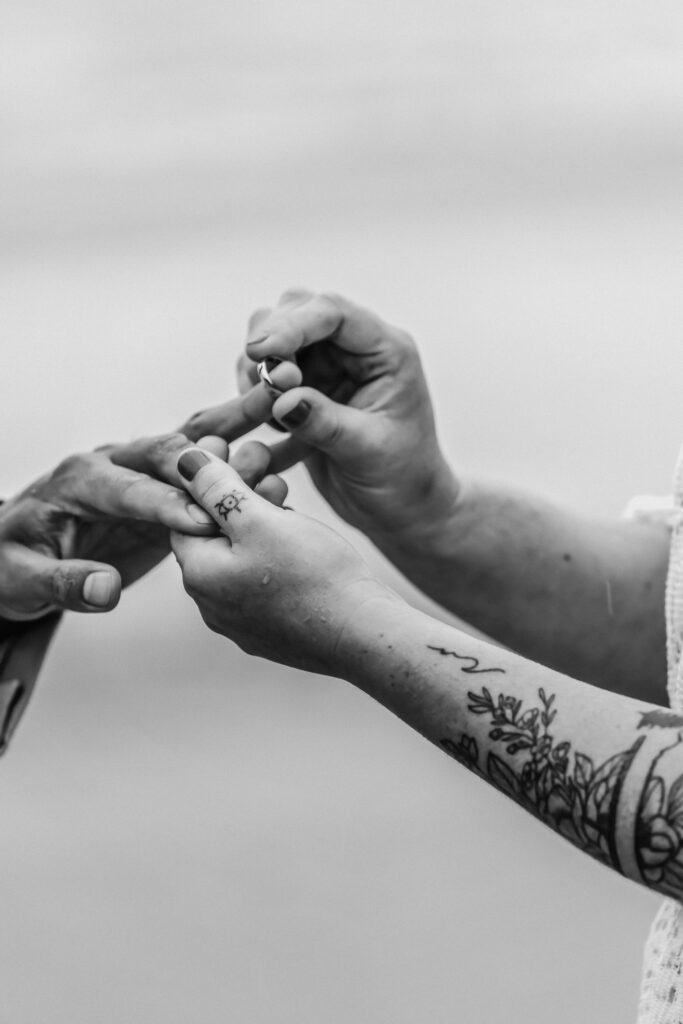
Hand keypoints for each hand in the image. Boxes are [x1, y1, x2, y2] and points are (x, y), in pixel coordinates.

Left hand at [0, 431, 287, 620]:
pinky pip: (207, 473)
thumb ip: (68, 585)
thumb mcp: (26, 581)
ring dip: (240, 432)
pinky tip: (285, 445)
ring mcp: (141, 475)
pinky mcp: (163, 492)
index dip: (166, 503)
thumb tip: (106, 590)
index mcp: (79, 481)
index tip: (204, 518)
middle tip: (260, 443)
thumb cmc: (13, 564)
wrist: (15, 551)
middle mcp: (114, 466)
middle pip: (170, 449)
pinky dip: (243, 459)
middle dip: (218, 445)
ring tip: (286, 413)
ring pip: (197, 448)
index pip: (128, 490)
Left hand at [171, 446, 391, 673]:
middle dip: (235, 497)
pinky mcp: (272, 634)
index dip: (206, 479)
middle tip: (262, 465)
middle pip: (214, 537)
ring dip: (257, 524)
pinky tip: (298, 539)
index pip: (184, 516)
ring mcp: (242, 625)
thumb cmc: (315, 574)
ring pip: (240, 559)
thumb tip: (184, 462)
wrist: (364, 635)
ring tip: (284, 496)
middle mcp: (212, 606)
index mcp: (200, 576)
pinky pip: (262, 584)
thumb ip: (218, 488)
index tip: (228, 449)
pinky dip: (274, 556)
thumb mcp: (261, 519)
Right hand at [239, 289, 459, 544]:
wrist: (402, 511)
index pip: (334, 314)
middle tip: (260, 385)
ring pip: (274, 342)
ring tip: (262, 413)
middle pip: (297, 311)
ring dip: (255, 371)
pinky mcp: (304, 392)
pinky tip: (264, 429)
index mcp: (385, 351)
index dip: (292, 325)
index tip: (260, 352)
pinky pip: (264, 377)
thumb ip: (325, 422)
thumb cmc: (402, 479)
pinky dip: (252, 395)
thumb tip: (280, 398)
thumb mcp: (367, 451)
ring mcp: (328, 368)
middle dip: (269, 342)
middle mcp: (354, 350)